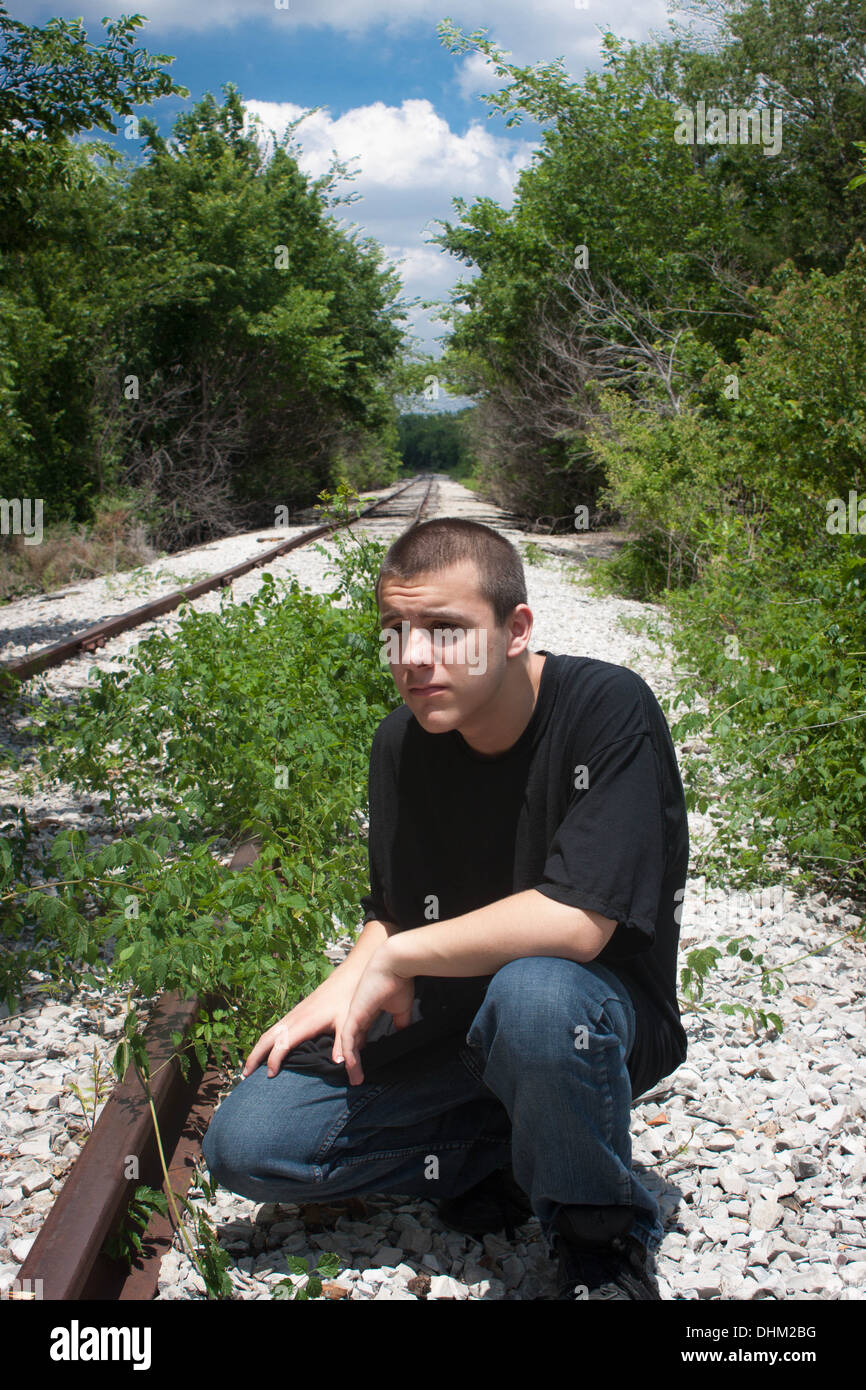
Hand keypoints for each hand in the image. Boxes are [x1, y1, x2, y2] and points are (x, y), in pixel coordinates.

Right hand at [242, 966, 358, 1078]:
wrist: (348, 977)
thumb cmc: (347, 999)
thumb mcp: (349, 1023)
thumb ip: (345, 1045)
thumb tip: (340, 1065)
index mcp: (304, 1022)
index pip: (282, 1044)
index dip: (274, 1060)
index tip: (270, 1076)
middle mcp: (294, 1018)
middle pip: (267, 1038)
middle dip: (254, 1056)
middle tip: (244, 1075)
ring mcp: (293, 1014)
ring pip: (269, 1033)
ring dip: (257, 1049)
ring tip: (250, 1067)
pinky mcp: (296, 1013)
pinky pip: (275, 1030)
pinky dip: (266, 1042)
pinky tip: (268, 1050)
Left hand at [338, 949, 414, 1086]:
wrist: (395, 964)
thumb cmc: (399, 981)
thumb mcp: (401, 1007)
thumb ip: (401, 1022)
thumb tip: (406, 1035)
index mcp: (366, 1011)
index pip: (360, 1035)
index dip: (360, 1051)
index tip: (364, 1066)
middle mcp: (357, 1014)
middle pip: (350, 1042)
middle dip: (352, 1061)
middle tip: (357, 1078)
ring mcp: (354, 1015)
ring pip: (347, 1045)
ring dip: (351, 1064)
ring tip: (356, 1080)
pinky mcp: (354, 1016)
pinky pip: (348, 1041)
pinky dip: (351, 1057)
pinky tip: (354, 1069)